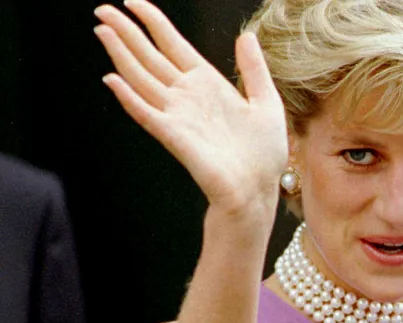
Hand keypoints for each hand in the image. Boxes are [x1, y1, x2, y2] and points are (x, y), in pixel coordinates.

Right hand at [94, 0, 287, 219]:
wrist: (258, 189)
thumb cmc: (263, 153)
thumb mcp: (266, 102)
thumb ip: (253, 69)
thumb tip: (245, 35)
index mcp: (208, 84)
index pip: (173, 45)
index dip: (153, 22)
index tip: (133, 2)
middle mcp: (187, 96)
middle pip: (149, 56)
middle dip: (126, 32)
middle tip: (101, 10)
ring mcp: (178, 115)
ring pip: (141, 78)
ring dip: (121, 55)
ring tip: (102, 31)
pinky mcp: (174, 136)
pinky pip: (146, 113)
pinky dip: (129, 97)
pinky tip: (112, 80)